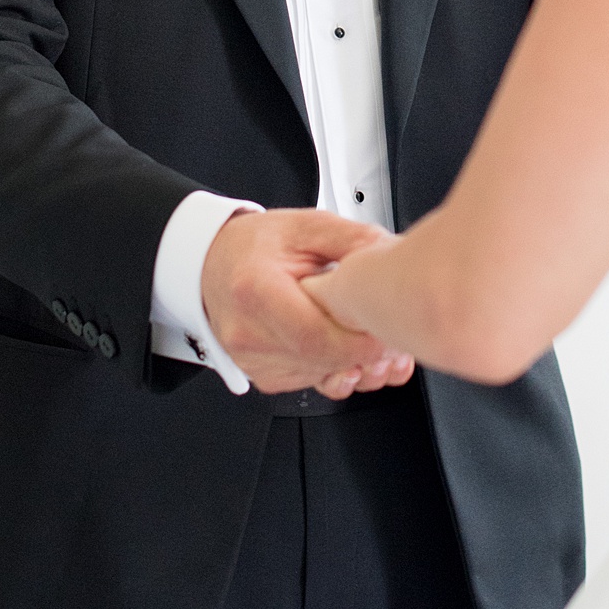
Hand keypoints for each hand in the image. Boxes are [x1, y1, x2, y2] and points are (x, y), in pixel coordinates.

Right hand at [201, 209, 411, 396]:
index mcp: (255, 290)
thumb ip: (352, 238)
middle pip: (321, 361)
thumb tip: (391, 254)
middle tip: (395, 336)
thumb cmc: (256, 246)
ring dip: (357, 365)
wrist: (213, 264)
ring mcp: (252, 360)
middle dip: (367, 355)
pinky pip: (312, 382)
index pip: (313, 335)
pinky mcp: (262, 376)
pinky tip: (348, 347)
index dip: (359, 342)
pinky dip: (337, 369)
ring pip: (321, 376)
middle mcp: (247, 333)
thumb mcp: (307, 226)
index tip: (390, 332)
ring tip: (375, 338)